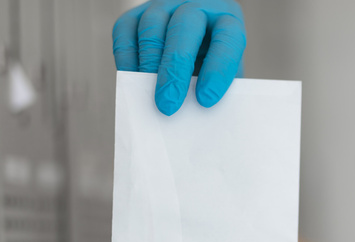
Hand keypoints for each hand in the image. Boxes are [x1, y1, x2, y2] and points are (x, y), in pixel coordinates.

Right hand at [112, 0, 245, 115]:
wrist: (194, 43)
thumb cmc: (213, 64)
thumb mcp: (225, 74)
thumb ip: (216, 90)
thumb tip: (198, 116)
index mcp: (228, 19)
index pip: (227, 39)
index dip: (217, 69)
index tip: (206, 100)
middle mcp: (197, 4)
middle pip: (184, 29)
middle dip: (174, 70)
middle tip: (168, 105)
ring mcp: (165, 4)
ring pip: (152, 27)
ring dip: (149, 65)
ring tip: (149, 95)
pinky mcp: (137, 12)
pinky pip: (126, 30)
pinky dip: (127, 58)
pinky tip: (134, 81)